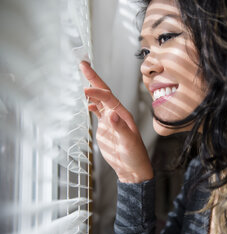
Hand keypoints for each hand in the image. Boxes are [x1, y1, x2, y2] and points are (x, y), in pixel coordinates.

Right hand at [80, 61, 152, 182]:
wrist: (132, 168)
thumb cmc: (135, 156)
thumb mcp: (129, 143)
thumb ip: (120, 128)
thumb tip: (111, 114)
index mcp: (123, 115)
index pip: (108, 99)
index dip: (97, 92)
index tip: (86, 91)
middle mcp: (117, 114)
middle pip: (104, 93)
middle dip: (94, 79)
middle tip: (83, 64)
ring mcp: (110, 121)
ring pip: (100, 101)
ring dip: (92, 90)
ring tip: (84, 77)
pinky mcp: (106, 128)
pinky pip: (99, 113)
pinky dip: (93, 106)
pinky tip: (88, 103)